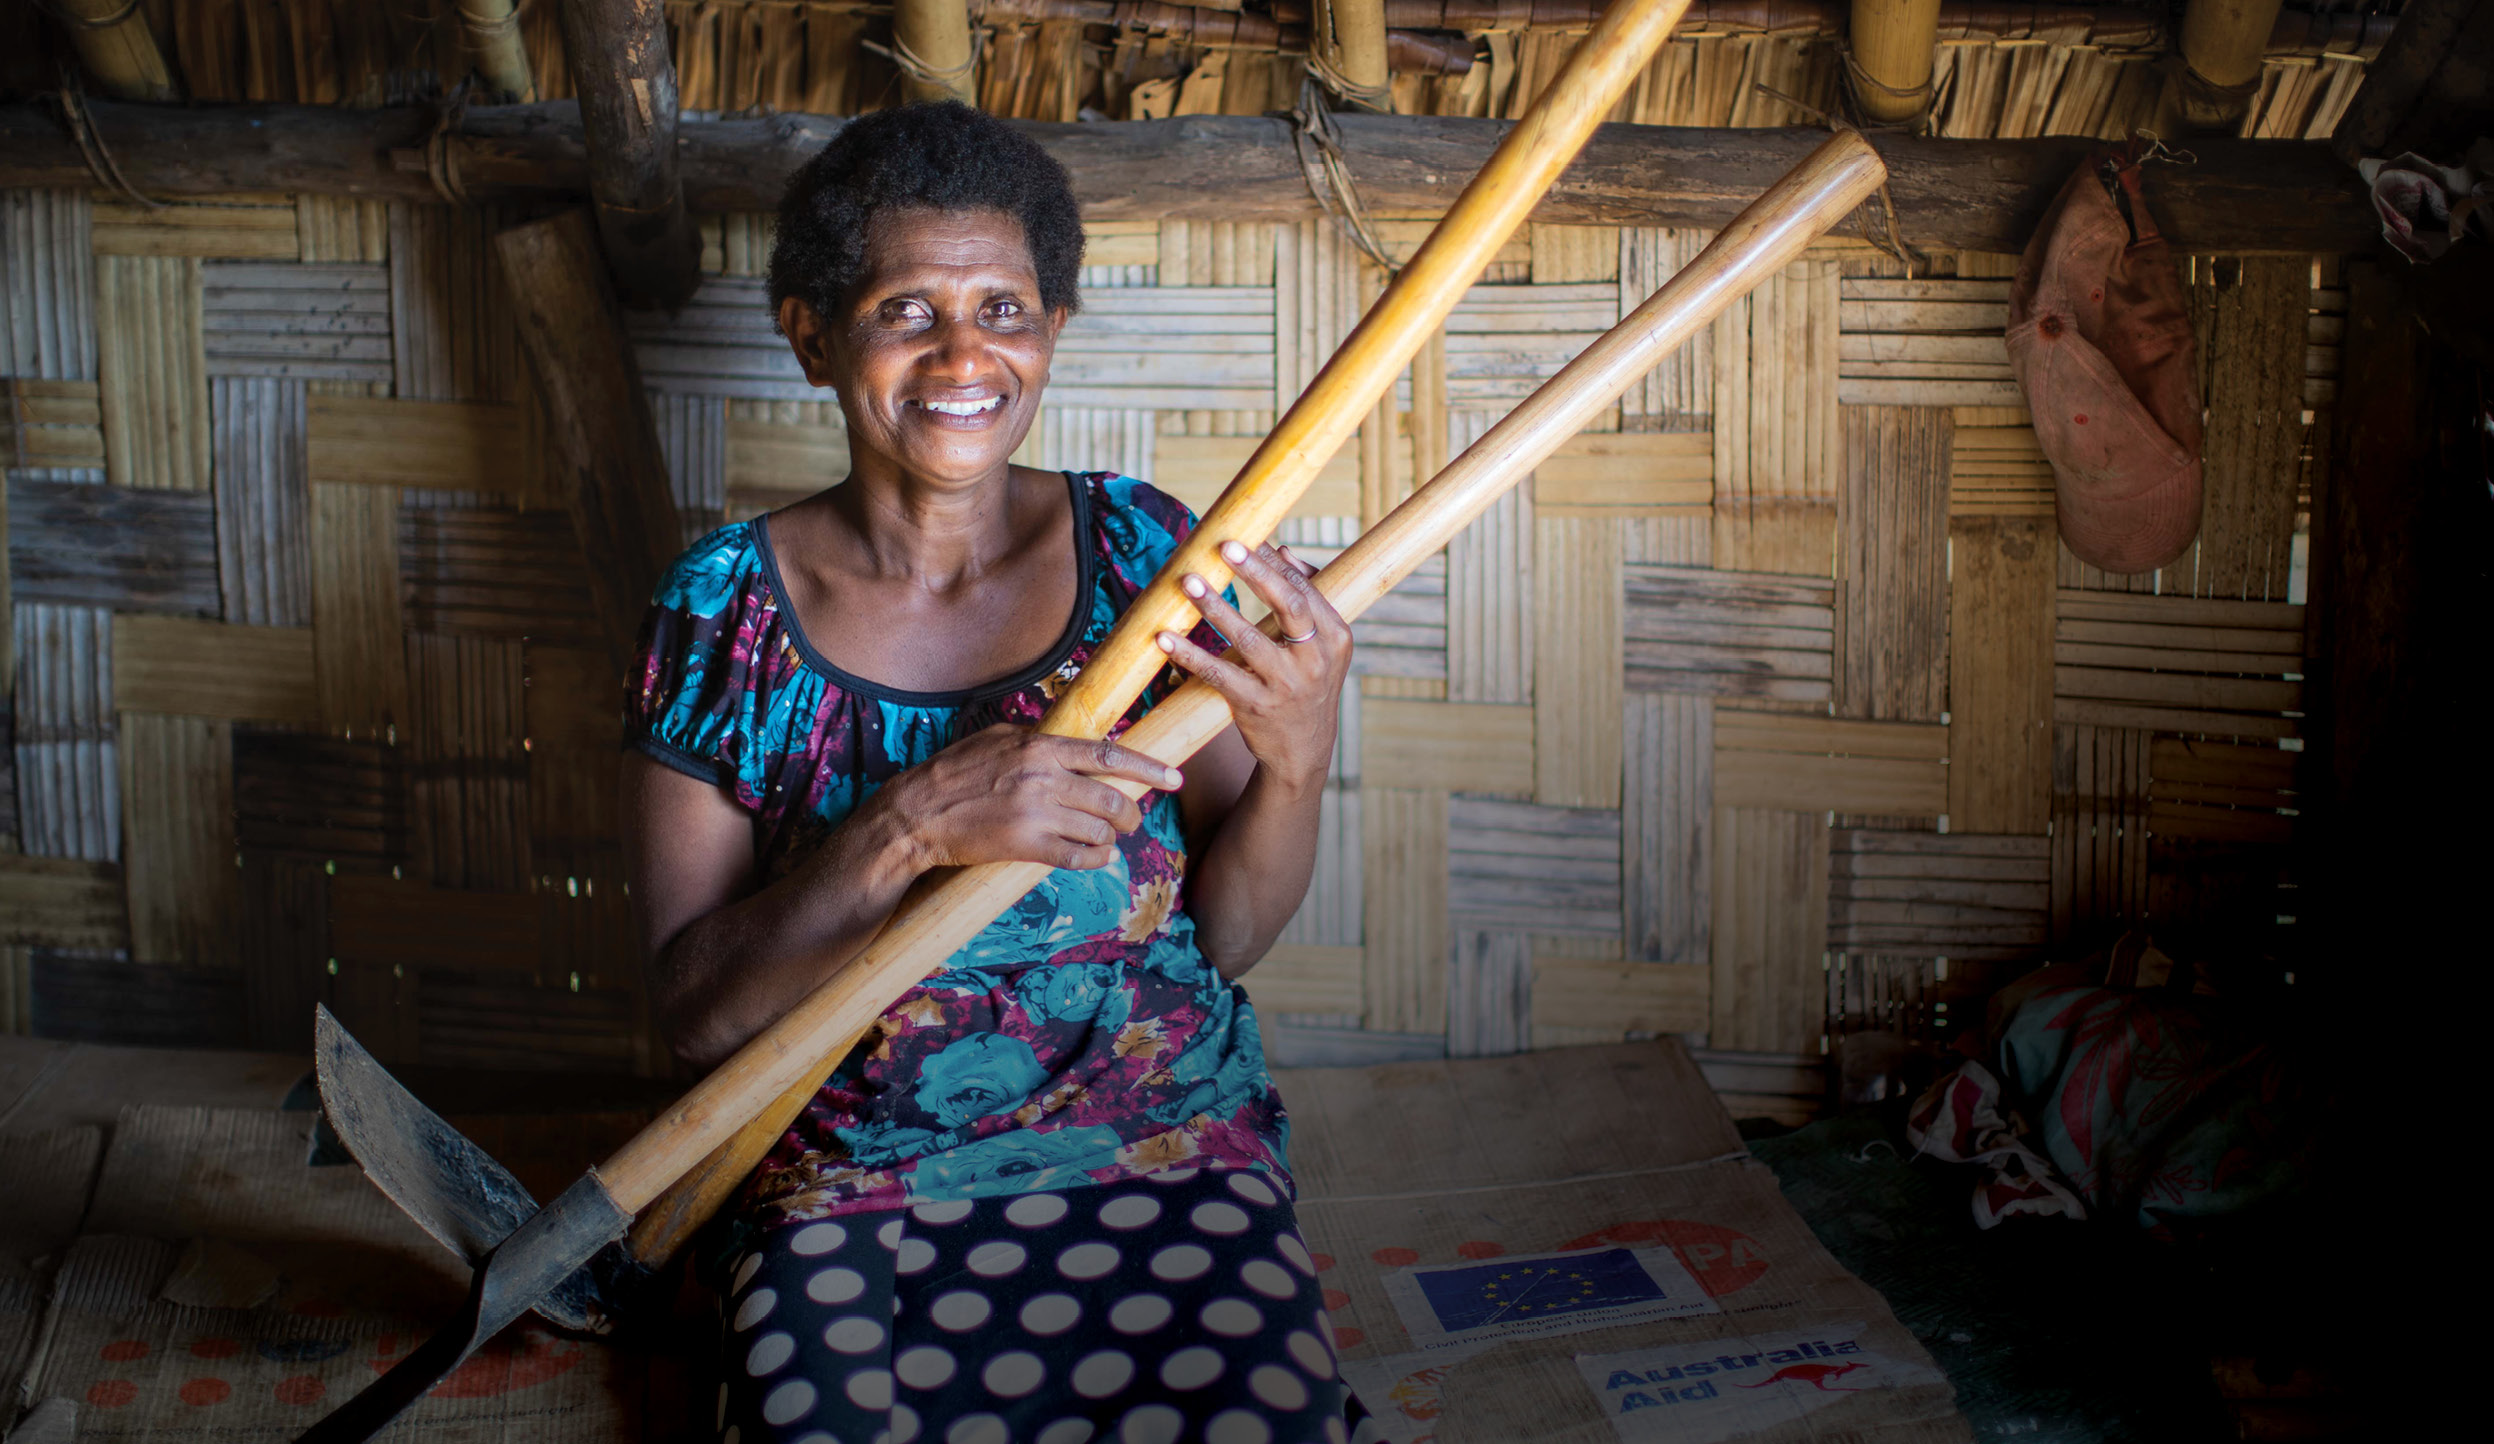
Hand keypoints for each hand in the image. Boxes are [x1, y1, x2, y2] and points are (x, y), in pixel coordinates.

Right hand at [868, 724, 1182, 870]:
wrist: (917, 813)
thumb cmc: (955, 773)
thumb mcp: (997, 738)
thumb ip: (1037, 740)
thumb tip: (1074, 745)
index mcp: (1039, 748)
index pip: (1108, 756)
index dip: (1147, 768)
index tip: (1174, 777)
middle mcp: (1043, 779)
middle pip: (1112, 799)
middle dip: (1132, 813)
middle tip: (1133, 820)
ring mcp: (1035, 814)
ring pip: (1099, 831)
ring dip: (1110, 839)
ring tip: (1105, 840)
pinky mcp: (1024, 846)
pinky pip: (1077, 858)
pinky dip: (1094, 860)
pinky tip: (1095, 858)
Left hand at [1157, 540, 1351, 791]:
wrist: (1303, 749)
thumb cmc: (1308, 684)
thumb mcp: (1324, 646)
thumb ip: (1308, 597)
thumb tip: (1282, 552)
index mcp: (1336, 637)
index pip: (1304, 590)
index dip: (1273, 563)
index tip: (1245, 537)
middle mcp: (1316, 660)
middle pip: (1288, 606)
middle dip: (1256, 574)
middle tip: (1225, 546)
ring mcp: (1286, 685)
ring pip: (1248, 639)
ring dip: (1216, 608)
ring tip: (1189, 583)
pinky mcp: (1256, 706)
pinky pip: (1219, 674)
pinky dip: (1190, 655)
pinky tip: (1165, 638)